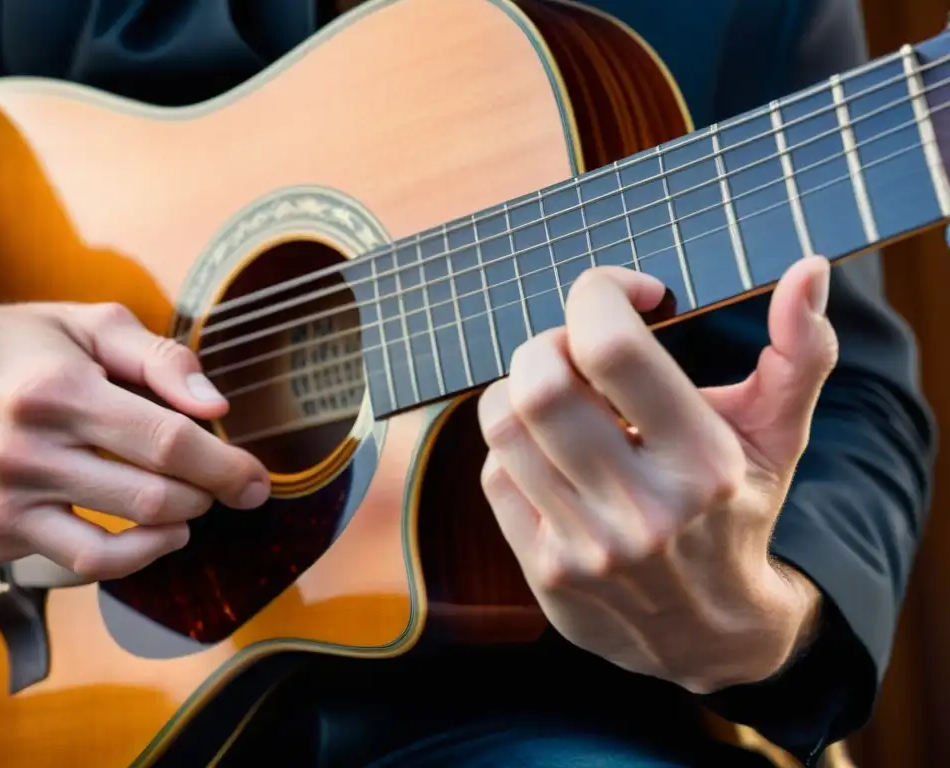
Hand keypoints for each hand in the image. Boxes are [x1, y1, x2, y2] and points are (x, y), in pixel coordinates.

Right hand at [0, 302, 269, 580]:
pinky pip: (77, 565)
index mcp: (59, 390)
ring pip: (116, 548)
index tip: (257, 480)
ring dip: (173, 533)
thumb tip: (217, 407)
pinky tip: (146, 532)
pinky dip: (127, 557)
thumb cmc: (13, 347)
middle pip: (153, 498)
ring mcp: (5, 501)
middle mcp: (27, 451)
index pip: (168, 443)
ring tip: (189, 511)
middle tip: (225, 486)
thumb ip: (162, 360)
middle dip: (208, 497)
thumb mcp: (88, 326)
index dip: (226, 467)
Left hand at [477, 257, 835, 692]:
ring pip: (503, 425)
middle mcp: (642, 508)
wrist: (708, 632)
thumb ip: (800, 353)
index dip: (600, 293)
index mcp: (704, 463)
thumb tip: (809, 269)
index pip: (612, 349)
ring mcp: (588, 545)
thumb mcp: (778, 437)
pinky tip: (550, 455)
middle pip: (540, 385)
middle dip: (548, 343)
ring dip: (519, 390)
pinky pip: (494, 476)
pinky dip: (514, 448)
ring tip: (558, 397)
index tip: (626, 294)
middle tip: (575, 350)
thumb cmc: (739, 513)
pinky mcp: (546, 571)